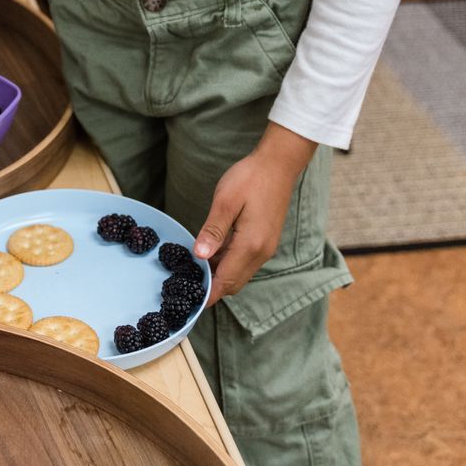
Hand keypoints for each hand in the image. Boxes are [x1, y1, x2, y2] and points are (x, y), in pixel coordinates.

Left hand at [194, 123, 317, 307]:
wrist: (278, 164)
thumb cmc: (250, 178)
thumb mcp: (226, 202)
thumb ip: (213, 231)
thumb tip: (199, 256)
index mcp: (250, 245)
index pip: (226, 281)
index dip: (209, 293)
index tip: (189, 301)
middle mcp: (261, 252)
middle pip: (234, 282)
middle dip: (213, 287)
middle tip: (187, 284)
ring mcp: (265, 247)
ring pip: (240, 273)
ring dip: (220, 274)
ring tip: (195, 268)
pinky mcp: (265, 240)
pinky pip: (245, 261)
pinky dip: (229, 263)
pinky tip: (212, 252)